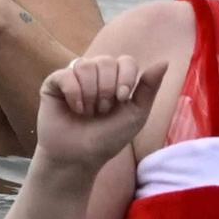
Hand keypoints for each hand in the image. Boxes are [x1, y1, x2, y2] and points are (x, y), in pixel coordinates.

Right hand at [31, 52, 156, 172]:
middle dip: (106, 90)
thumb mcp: (135, 115)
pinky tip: (74, 109)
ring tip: (87, 112)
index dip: (125, 78)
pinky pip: (66, 75)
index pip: (126, 61)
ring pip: (85, 65)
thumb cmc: (108, 139)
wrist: (80, 157)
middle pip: (105, 61)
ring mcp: (74, 76)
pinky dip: (73, 94)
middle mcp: (95, 73)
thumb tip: (164, 61)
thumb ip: (149, 88)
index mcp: (116, 78)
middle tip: (102, 111)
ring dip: (90, 95)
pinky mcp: (54, 82)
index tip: (123, 99)